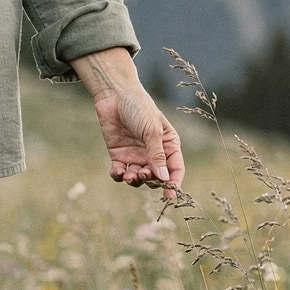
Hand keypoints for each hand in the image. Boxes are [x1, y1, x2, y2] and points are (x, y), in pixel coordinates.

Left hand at [69, 48, 184, 197]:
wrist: (114, 94)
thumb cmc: (139, 108)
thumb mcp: (151, 131)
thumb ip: (157, 155)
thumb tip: (164, 179)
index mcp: (168, 145)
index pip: (175, 168)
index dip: (174, 183)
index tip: (170, 195)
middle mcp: (153, 152)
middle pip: (156, 177)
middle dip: (150, 180)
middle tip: (142, 174)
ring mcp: (136, 155)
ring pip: (138, 177)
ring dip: (135, 180)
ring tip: (130, 175)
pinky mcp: (119, 155)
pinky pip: (120, 172)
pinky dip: (119, 176)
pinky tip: (118, 172)